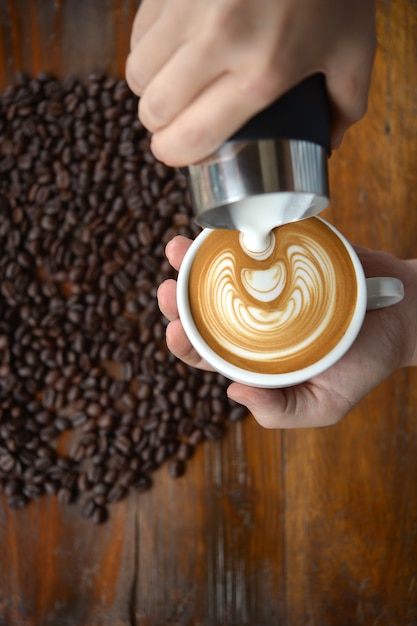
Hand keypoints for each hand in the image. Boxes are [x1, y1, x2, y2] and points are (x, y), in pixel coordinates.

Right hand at [126, 0, 375, 165]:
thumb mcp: (354, 50)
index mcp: (260, 74)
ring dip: (150, 89)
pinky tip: (171, 49)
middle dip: (161, 125)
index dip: (175, 155)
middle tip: (179, 122)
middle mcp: (216, 44)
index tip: (181, 153)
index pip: (189, 137)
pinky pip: (137, 33)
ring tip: (174, 86)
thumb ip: (345, 104)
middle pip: (153, 111)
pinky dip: (148, 50)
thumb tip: (330, 142)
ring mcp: (188, 8)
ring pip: (136, 73)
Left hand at [157, 235, 416, 428]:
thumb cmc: (363, 362)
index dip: (184, 343)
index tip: (177, 329)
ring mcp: (265, 283)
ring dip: (192, 263)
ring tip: (177, 250)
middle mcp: (253, 317)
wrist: (403, 313)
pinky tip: (215, 230)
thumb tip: (233, 392)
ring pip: (218, 274)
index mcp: (253, 355)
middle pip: (202, 310)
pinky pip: (251, 242)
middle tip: (168, 290)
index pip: (207, 352)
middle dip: (177, 302)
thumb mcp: (325, 403)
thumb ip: (282, 410)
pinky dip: (231, 235)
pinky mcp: (283, 252)